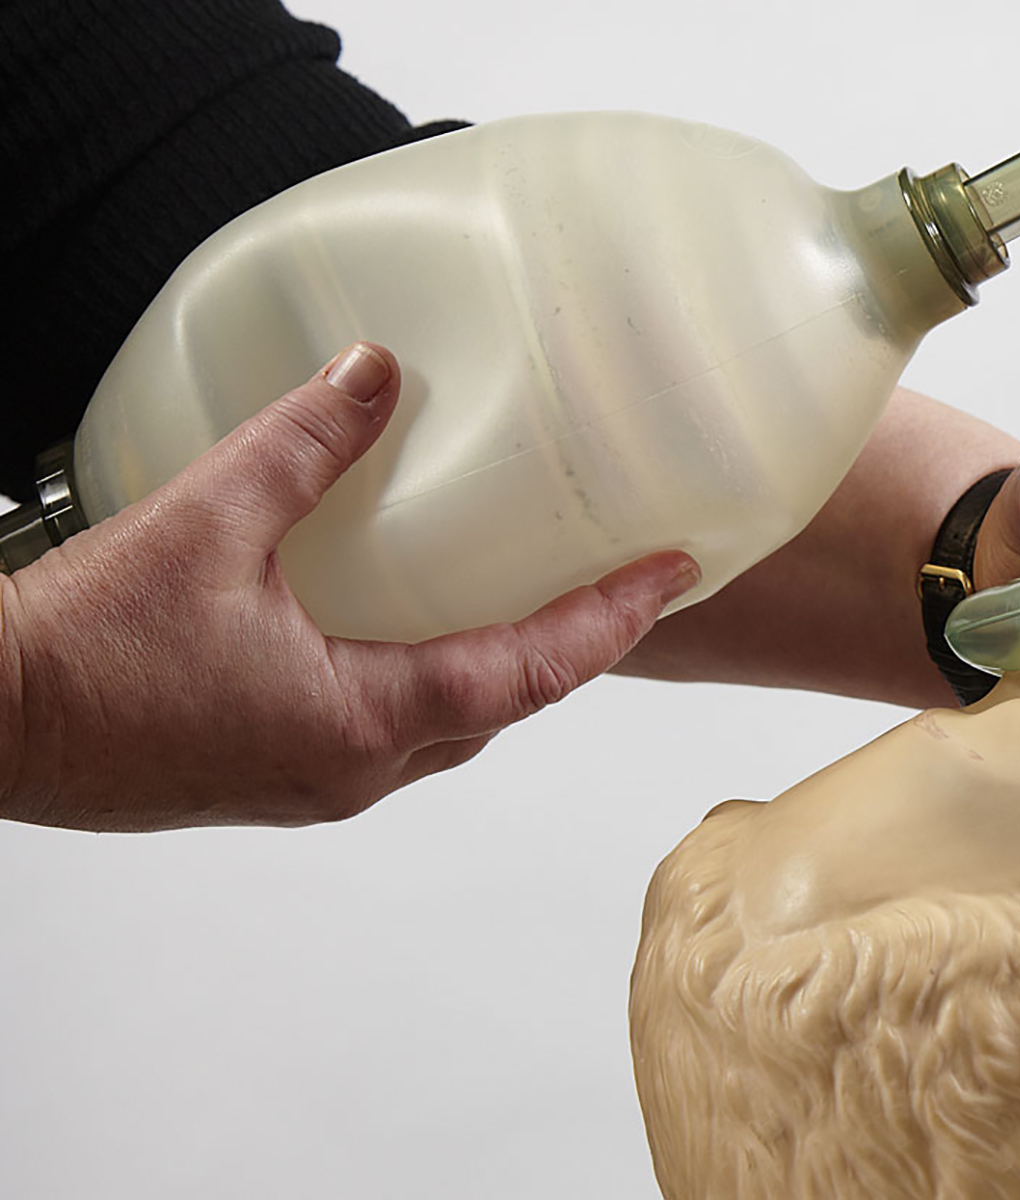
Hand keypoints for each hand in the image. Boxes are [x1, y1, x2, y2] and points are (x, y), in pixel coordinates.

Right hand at [0, 343, 699, 831]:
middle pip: (502, 708)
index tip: (674, 574)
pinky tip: (413, 634)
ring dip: (496, 670)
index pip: (534, 672)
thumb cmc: (78, 650)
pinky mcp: (266, 779)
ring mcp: (310, 785)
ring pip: (444, 729)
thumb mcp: (206, 523)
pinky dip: (426, 684)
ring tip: (538, 600)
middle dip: (568, 646)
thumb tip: (372, 373)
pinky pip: (382, 735)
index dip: (614, 618)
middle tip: (622, 581)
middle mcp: (353, 770)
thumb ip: (302, 444)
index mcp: (365, 720)